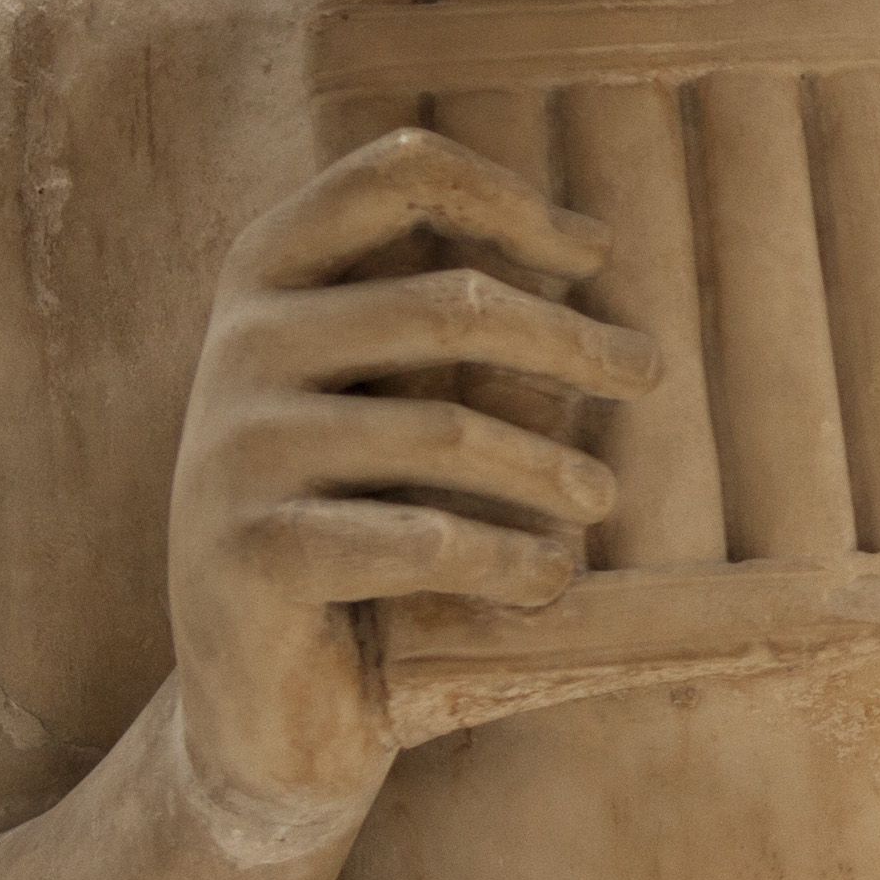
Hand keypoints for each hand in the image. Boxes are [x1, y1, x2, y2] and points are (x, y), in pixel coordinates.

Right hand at [169, 129, 660, 828]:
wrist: (266, 706)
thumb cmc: (366, 529)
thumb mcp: (407, 410)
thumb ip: (464, 331)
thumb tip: (592, 249)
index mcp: (271, 278)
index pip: (393, 173)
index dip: (508, 196)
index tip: (593, 254)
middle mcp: (238, 345)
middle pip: (447, 300)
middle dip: (569, 340)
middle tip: (648, 374)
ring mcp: (230, 449)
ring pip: (445, 428)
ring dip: (552, 468)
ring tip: (600, 499)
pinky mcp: (244, 553)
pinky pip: (419, 539)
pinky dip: (509, 559)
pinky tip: (552, 579)